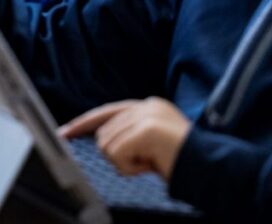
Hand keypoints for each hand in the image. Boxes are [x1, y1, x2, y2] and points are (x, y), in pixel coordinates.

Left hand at [60, 98, 190, 179]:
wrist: (213, 170)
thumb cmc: (181, 162)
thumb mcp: (151, 142)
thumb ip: (129, 134)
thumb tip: (100, 140)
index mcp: (146, 106)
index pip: (105, 112)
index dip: (82, 124)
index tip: (64, 133)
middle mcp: (145, 106)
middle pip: (102, 133)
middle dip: (118, 155)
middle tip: (145, 162)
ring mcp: (146, 115)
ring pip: (107, 145)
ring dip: (125, 163)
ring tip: (150, 162)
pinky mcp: (146, 129)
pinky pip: (117, 154)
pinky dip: (130, 167)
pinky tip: (150, 166)